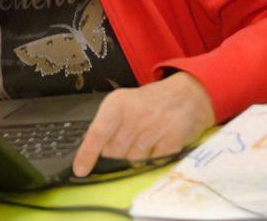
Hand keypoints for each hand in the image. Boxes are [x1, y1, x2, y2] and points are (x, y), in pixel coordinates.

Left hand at [71, 72, 214, 176]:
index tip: (80, 170)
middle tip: (129, 139)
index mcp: (117, 103)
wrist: (186, 95)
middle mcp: (135, 114)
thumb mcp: (123, 105)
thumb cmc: (148, 104)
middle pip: (115, 151)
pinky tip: (158, 144)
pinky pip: (155, 162)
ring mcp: (155, 127)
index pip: (98, 132)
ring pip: (134, 160)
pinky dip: (154, 159)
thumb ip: (108, 126)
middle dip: (117, 153)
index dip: (88, 154)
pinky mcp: (173, 139)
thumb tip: (96, 154)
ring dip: (136, 157)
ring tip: (145, 139)